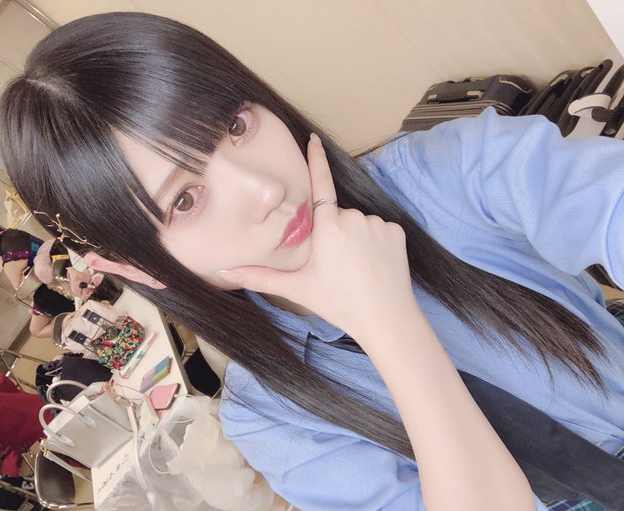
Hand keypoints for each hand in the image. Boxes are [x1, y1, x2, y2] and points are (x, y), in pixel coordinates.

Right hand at [218, 134, 416, 342]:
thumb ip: (260, 277)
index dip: (316, 159)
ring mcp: (378, 223)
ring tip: (357, 268)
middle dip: (334, 232)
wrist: (386, 319)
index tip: (314, 139)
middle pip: (337, 215)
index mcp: (328, 226)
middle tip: (336, 265)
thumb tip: (225, 272)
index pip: (320, 183)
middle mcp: (354, 217)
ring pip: (358, 223)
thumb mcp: (297, 288)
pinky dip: (375, 242)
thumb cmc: (339, 303)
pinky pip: (379, 229)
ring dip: (354, 237)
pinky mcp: (397, 231)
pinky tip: (374, 265)